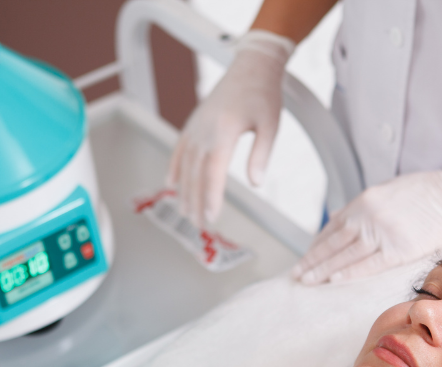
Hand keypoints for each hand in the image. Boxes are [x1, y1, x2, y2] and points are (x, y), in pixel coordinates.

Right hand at [167, 31, 294, 226]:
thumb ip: (262, 155)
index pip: (213, 172)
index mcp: (224, 131)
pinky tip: (171, 184)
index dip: (210, 196)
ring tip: (186, 213)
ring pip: (186, 165)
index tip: (211, 217)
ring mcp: (196, 127)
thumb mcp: (271, 125)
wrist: (251, 67)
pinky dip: (175, 168)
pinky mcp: (194, 124)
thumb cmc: (263, 94)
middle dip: (196, 201)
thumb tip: (257, 183)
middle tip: (199, 225)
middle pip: (196, 173)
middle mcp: (205, 130)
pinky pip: (180, 149)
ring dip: (185, 191)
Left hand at [291, 153, 441, 283]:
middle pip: (333, 244)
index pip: (332, 228)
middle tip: (297, 274)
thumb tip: (338, 217)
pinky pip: (369, 264)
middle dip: (312, 260)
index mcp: (364, 202)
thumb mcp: (386, 190)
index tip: (306, 257)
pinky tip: (334, 280)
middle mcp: (368, 217)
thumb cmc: (425, 191)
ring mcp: (383, 233)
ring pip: (345, 256)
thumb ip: (361, 207)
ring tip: (308, 281)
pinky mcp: (400, 249)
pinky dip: (350, 273)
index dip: (316, 245)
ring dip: (323, 270)